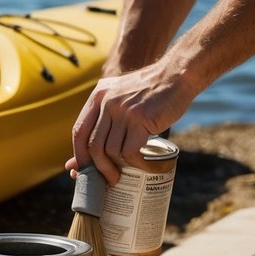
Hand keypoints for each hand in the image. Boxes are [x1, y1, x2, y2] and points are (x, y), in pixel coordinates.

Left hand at [67, 61, 192, 184]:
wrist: (177, 75)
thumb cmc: (149, 94)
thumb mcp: (120, 100)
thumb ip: (102, 123)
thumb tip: (77, 162)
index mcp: (97, 97)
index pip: (78, 132)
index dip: (80, 155)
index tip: (84, 171)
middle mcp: (106, 102)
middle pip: (92, 144)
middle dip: (97, 168)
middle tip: (108, 180)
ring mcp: (123, 110)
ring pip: (111, 150)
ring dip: (117, 167)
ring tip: (126, 175)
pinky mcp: (142, 118)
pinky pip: (131, 150)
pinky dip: (136, 163)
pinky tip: (144, 166)